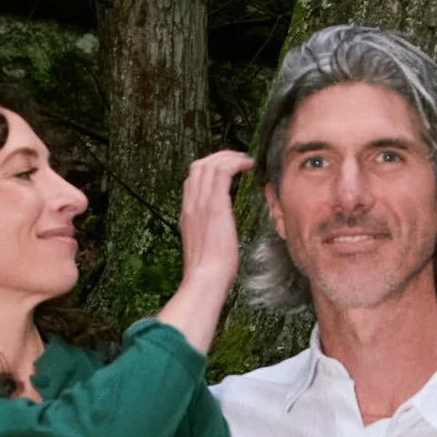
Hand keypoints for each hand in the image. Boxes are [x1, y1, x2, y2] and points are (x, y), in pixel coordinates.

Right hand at [157, 150, 254, 353]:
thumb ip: (209, 235)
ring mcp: (201, 203)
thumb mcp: (205, 249)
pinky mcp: (214, 205)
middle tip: (237, 159)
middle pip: (199, 166)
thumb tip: (218, 235)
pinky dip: (236, 163)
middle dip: (219, 157)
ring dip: (229, 157)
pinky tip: (248, 166)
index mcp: (188, 214)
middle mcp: (191, 205)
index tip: (227, 170)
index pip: (193, 180)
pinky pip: (222, 171)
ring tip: (244, 160)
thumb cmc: (209, 273)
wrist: (205, 280)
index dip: (209, 169)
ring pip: (209, 164)